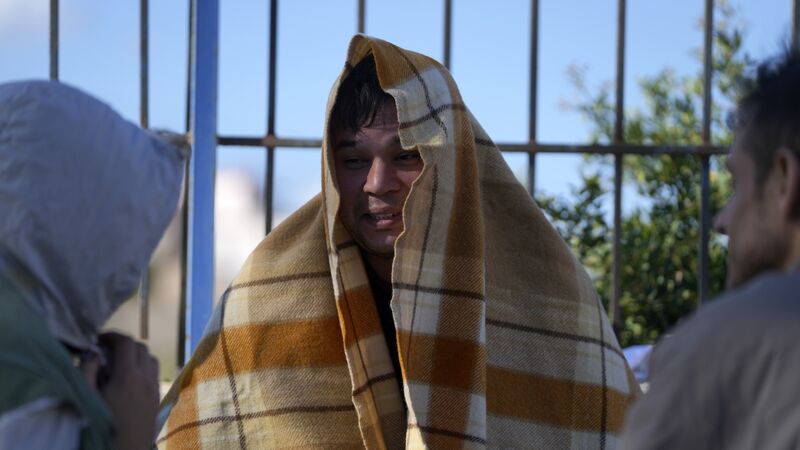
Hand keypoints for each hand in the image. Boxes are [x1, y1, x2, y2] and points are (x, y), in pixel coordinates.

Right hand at [93, 332, 159, 449]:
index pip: (126, 343)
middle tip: (105, 351)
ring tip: (118, 364)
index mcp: (128, 376)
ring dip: (136, 355)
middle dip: (123, 344)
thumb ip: (87, 371)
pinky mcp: (157, 399)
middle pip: (141, 347)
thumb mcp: (86, 398)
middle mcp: (146, 379)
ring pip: (151, 359)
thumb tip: (93, 352)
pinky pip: (154, 373)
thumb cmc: (100, 427)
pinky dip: (143, 367)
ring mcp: (154, 389)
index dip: (112, 336)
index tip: (98, 339)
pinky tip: (129, 380)